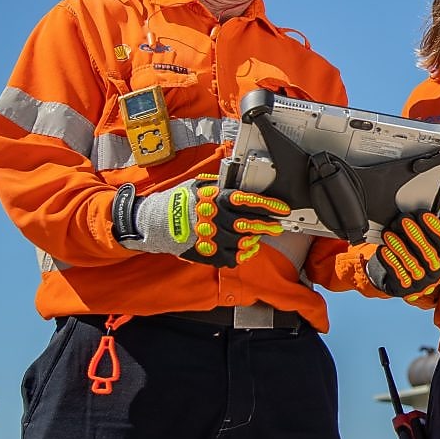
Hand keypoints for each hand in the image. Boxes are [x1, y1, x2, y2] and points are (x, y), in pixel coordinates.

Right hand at [112, 177, 288, 267]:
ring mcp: (212, 238)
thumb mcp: (200, 185)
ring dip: (254, 239)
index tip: (282, 208)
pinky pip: (233, 257)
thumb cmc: (179, 202)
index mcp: (215, 199)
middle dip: (268, 225)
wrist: (157, 222)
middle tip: (277, 227)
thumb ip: (221, 185)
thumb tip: (241, 181)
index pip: (248, 201)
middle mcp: (216, 218)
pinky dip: (243, 254)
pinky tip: (246, 249)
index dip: (269, 205)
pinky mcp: (208, 253)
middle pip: (250, 224)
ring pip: (244, 241)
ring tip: (257, 236)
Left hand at [366, 204, 439, 302]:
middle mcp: (437, 274)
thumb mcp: (430, 240)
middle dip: (415, 233)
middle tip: (403, 219)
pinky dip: (390, 261)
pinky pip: (397, 275)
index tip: (423, 214)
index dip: (434, 227)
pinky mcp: (404, 290)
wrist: (399, 278)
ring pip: (412, 263)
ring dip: (399, 246)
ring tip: (389, 233)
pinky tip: (384, 250)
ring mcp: (421, 284)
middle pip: (428, 252)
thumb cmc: (416, 253)